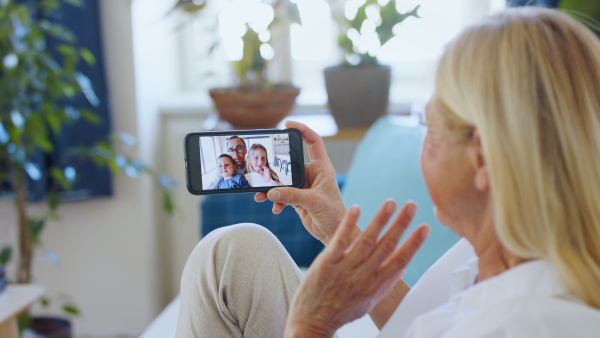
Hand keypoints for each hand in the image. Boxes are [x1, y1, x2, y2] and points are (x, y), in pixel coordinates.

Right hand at [255, 121, 346, 243]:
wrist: (334, 233)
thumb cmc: (334, 214)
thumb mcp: (313, 202)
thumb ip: (292, 196)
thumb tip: (271, 192)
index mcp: (322, 168)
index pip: (314, 142)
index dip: (302, 130)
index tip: (288, 124)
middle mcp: (312, 174)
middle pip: (291, 163)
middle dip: (276, 167)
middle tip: (262, 169)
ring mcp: (304, 186)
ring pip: (283, 181)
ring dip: (271, 188)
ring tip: (260, 195)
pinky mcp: (297, 198)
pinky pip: (281, 194)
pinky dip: (275, 200)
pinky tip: (274, 208)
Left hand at [284, 201, 428, 337]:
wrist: (311, 322)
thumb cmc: (339, 313)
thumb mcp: (367, 304)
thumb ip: (385, 286)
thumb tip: (402, 269)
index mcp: (375, 285)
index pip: (400, 261)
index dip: (414, 243)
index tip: (424, 227)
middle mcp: (363, 276)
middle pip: (386, 246)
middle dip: (401, 224)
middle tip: (411, 205)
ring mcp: (345, 269)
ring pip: (366, 240)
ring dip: (380, 219)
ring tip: (391, 203)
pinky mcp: (326, 264)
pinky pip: (340, 241)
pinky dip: (349, 224)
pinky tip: (357, 208)